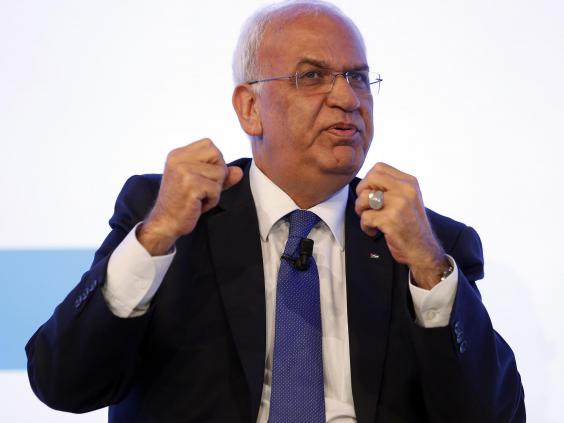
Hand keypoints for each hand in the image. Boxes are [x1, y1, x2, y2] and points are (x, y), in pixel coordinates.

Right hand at [138, 139, 242, 255]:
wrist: (166, 222)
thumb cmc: (182, 202)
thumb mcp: (201, 183)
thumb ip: (220, 175)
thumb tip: (238, 171)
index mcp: (178, 154)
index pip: (209, 144)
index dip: (214, 161)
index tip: (203, 176)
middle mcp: (179, 159)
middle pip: (217, 155)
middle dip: (217, 175)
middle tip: (202, 188)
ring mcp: (184, 171)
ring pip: (220, 173)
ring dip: (215, 190)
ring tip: (199, 197)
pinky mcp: (191, 186)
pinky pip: (216, 190)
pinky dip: (212, 200)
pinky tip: (198, 204)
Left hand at [355, 162, 449, 288]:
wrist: (423, 250)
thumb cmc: (411, 225)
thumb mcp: (408, 198)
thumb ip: (391, 187)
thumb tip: (366, 180)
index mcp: (409, 182)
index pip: (379, 167)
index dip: (369, 180)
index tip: (372, 194)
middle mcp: (406, 190)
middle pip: (370, 178)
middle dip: (361, 192)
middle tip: (367, 206)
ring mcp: (399, 204)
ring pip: (364, 197)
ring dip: (361, 211)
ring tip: (370, 219)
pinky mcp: (391, 220)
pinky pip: (365, 217)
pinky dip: (365, 226)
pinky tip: (374, 231)